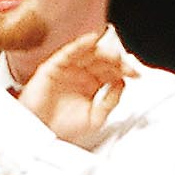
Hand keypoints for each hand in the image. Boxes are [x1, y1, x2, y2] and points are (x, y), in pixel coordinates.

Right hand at [19, 29, 134, 148]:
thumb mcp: (96, 118)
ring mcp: (67, 70)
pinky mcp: (53, 67)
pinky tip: (91, 40)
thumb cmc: (61, 129)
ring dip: (102, 53)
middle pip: (102, 61)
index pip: (110, 71)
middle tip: (126, 66)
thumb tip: (123, 83)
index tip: (136, 74)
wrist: (39, 134)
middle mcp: (80, 75)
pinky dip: (80, 44)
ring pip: (88, 54)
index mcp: (90, 86)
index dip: (124, 71)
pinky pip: (68, 52)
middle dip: (116, 62)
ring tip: (114, 56)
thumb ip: (110, 100)